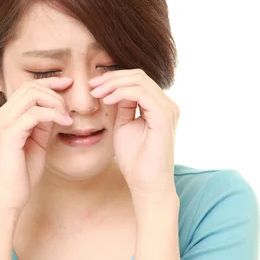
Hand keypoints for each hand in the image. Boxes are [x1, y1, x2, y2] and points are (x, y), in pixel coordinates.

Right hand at [0, 76, 73, 215]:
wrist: (6, 200)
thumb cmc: (21, 176)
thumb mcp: (36, 144)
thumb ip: (42, 125)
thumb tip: (56, 109)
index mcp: (3, 118)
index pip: (25, 89)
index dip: (49, 83)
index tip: (69, 84)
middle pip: (29, 88)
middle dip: (54, 92)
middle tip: (70, 107)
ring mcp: (1, 124)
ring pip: (32, 96)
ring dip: (55, 103)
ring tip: (67, 118)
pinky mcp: (8, 135)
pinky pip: (34, 113)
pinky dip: (53, 115)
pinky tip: (65, 124)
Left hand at [89, 68, 179, 199]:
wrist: (146, 184)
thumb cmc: (135, 161)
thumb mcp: (124, 126)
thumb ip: (122, 107)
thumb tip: (112, 88)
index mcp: (159, 106)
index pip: (138, 80)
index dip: (114, 78)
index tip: (93, 86)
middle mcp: (167, 105)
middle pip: (138, 75)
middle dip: (111, 78)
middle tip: (92, 86)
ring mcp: (167, 109)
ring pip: (139, 80)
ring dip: (113, 84)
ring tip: (96, 93)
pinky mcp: (164, 116)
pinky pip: (141, 93)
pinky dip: (121, 93)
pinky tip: (107, 100)